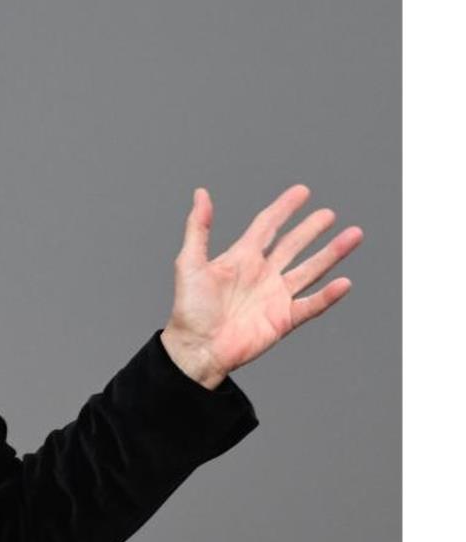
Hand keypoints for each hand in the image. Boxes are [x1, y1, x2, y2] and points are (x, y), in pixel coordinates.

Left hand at [162, 184, 363, 389]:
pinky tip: (344, 283)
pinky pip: (311, 305)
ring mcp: (274, 297)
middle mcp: (261, 275)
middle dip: (311, 229)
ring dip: (331, 254)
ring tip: (353, 235)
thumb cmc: (189, 309)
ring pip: (310, 270)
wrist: (197, 349)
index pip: (268, 226)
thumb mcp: (190, 263)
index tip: (302, 192)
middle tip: (329, 214)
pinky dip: (328, 296)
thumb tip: (201, 194)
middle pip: (293, 245)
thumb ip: (198, 228)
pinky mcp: (283, 319)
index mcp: (241, 259)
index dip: (284, 208)